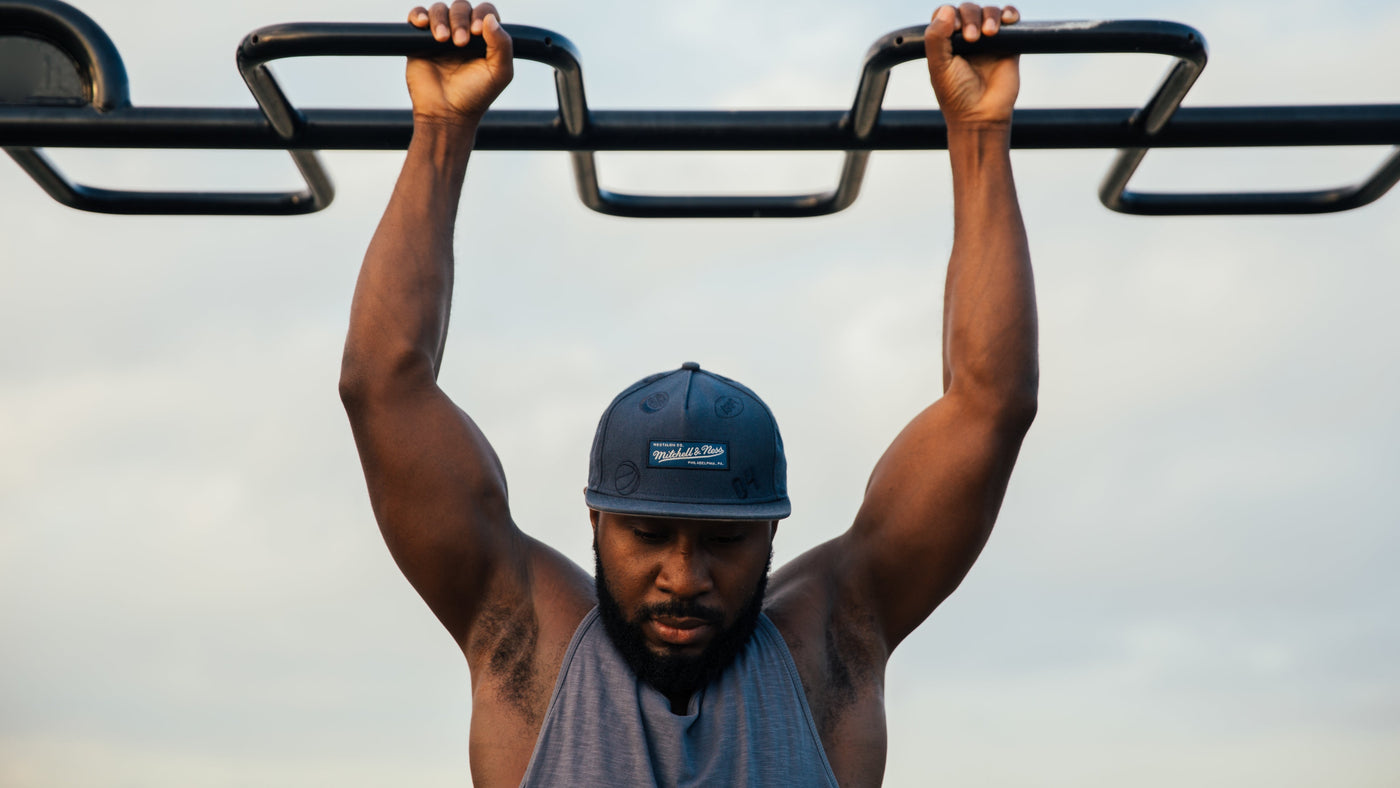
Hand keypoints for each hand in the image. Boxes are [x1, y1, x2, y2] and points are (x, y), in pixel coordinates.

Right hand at [406, 1, 512, 129]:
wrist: (446, 114)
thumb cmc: (475, 96)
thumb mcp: (499, 73)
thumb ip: (502, 45)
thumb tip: (490, 19)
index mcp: (484, 39)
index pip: (485, 12)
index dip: (481, 15)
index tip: (477, 31)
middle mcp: (463, 33)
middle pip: (461, 7)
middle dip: (461, 20)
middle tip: (460, 43)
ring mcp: (441, 36)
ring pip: (439, 9)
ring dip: (441, 19)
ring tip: (442, 40)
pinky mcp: (419, 41)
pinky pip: (417, 16)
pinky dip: (419, 14)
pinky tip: (423, 24)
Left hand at [924, 4, 1020, 129]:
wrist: (982, 115)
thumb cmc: (956, 95)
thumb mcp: (938, 66)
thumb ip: (936, 38)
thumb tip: (947, 10)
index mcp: (946, 42)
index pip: (946, 14)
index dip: (949, 15)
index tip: (954, 30)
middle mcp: (966, 39)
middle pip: (968, 9)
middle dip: (970, 16)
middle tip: (971, 38)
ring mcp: (988, 41)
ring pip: (989, 11)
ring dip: (990, 14)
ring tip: (990, 33)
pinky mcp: (1008, 44)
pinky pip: (1011, 19)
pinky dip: (1010, 13)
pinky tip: (1008, 21)